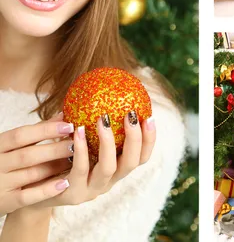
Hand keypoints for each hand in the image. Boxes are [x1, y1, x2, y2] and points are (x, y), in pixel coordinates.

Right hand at [0, 114, 73, 215]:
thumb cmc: (4, 160)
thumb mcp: (14, 144)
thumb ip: (36, 130)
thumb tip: (63, 115)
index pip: (21, 135)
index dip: (46, 130)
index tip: (69, 126)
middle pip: (28, 155)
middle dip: (54, 149)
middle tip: (76, 144)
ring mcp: (1, 184)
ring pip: (31, 174)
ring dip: (55, 167)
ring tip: (74, 160)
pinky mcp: (6, 202)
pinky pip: (28, 197)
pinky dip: (47, 190)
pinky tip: (65, 183)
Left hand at [34, 113, 155, 208]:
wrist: (33, 189)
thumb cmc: (60, 157)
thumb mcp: (81, 140)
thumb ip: (93, 123)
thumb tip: (102, 87)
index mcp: (116, 168)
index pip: (141, 157)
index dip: (149, 139)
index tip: (150, 116)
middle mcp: (109, 181)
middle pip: (132, 163)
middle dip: (135, 138)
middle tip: (131, 115)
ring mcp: (92, 190)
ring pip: (109, 167)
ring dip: (109, 142)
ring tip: (104, 119)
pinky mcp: (72, 194)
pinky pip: (80, 169)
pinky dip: (81, 149)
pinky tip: (79, 131)